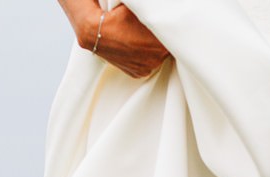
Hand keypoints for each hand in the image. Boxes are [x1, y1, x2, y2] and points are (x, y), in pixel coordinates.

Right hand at [56, 0, 170, 78]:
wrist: (96, 32)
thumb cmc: (118, 18)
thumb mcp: (140, 10)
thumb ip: (155, 12)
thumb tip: (166, 11)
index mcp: (161, 44)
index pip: (174, 37)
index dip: (169, 30)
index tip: (165, 25)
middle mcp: (157, 59)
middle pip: (167, 49)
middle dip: (161, 40)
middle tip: (151, 31)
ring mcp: (148, 68)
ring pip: (157, 57)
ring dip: (153, 50)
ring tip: (141, 39)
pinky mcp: (139, 74)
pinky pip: (147, 65)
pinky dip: (144, 58)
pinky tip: (136, 48)